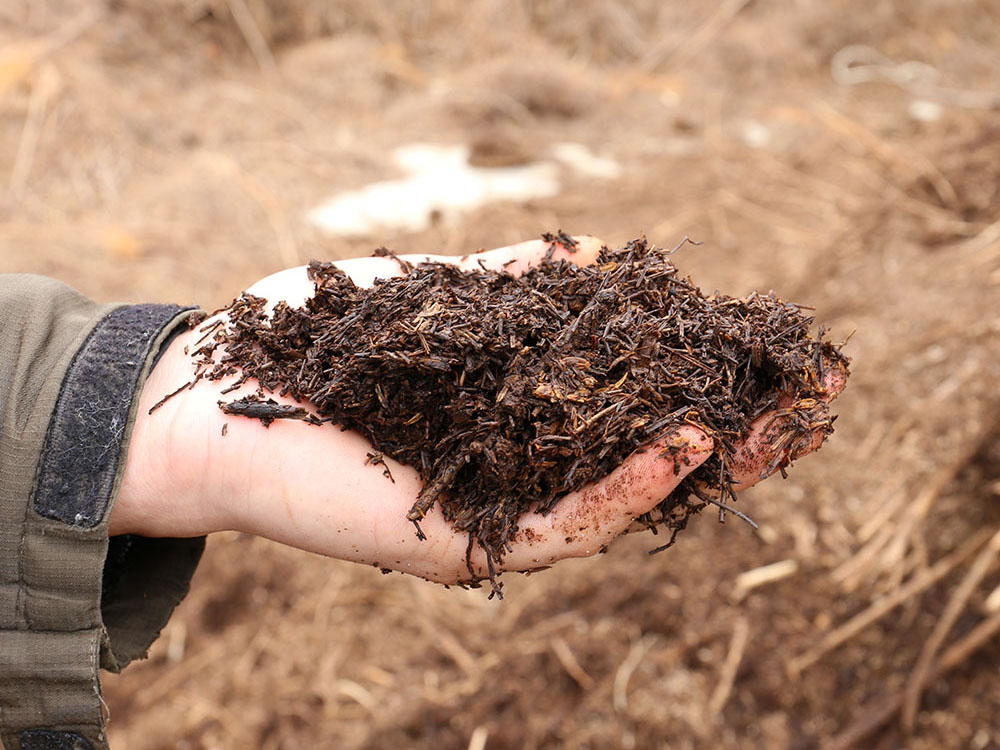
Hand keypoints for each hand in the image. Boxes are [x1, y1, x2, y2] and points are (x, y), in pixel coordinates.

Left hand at [112, 237, 841, 583]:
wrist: (214, 399)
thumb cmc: (315, 345)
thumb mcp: (432, 298)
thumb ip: (511, 285)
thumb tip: (589, 252)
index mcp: (522, 417)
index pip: (638, 400)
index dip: (714, 372)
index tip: (780, 345)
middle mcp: (522, 471)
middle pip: (652, 457)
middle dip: (742, 428)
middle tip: (820, 397)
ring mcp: (498, 514)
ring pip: (627, 502)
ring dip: (713, 465)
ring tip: (784, 426)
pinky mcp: (467, 547)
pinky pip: (567, 525)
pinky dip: (632, 486)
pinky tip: (690, 444)